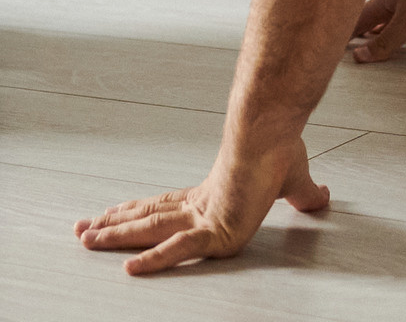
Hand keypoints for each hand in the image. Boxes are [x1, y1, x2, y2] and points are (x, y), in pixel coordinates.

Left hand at [76, 138, 330, 274]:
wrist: (274, 136)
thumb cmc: (279, 152)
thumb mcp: (294, 182)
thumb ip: (304, 195)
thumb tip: (323, 197)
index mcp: (209, 196)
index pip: (163, 207)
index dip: (136, 213)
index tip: (112, 215)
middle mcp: (197, 206)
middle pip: (146, 218)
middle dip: (112, 225)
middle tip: (81, 230)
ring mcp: (201, 218)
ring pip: (148, 231)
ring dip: (115, 235)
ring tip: (85, 240)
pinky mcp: (212, 230)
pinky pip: (177, 250)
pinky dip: (153, 260)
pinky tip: (129, 268)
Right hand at [349, 0, 405, 61]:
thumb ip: (385, 40)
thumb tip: (360, 57)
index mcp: (385, 3)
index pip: (359, 22)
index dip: (346, 36)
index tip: (334, 49)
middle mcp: (399, 0)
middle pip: (378, 20)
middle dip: (366, 34)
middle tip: (354, 48)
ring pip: (402, 18)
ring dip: (392, 30)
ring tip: (383, 40)